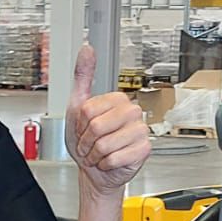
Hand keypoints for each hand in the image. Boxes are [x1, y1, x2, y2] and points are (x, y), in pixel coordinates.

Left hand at [64, 42, 150, 192]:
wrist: (95, 170)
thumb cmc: (87, 141)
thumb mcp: (77, 108)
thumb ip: (82, 77)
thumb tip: (87, 50)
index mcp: (117, 99)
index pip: (88, 110)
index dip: (80, 125)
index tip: (84, 128)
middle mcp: (132, 111)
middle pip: (96, 126)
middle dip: (86, 141)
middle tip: (91, 143)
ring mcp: (140, 130)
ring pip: (105, 144)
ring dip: (95, 154)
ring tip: (99, 153)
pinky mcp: (144, 149)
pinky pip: (115, 158)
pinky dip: (106, 164)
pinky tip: (109, 161)